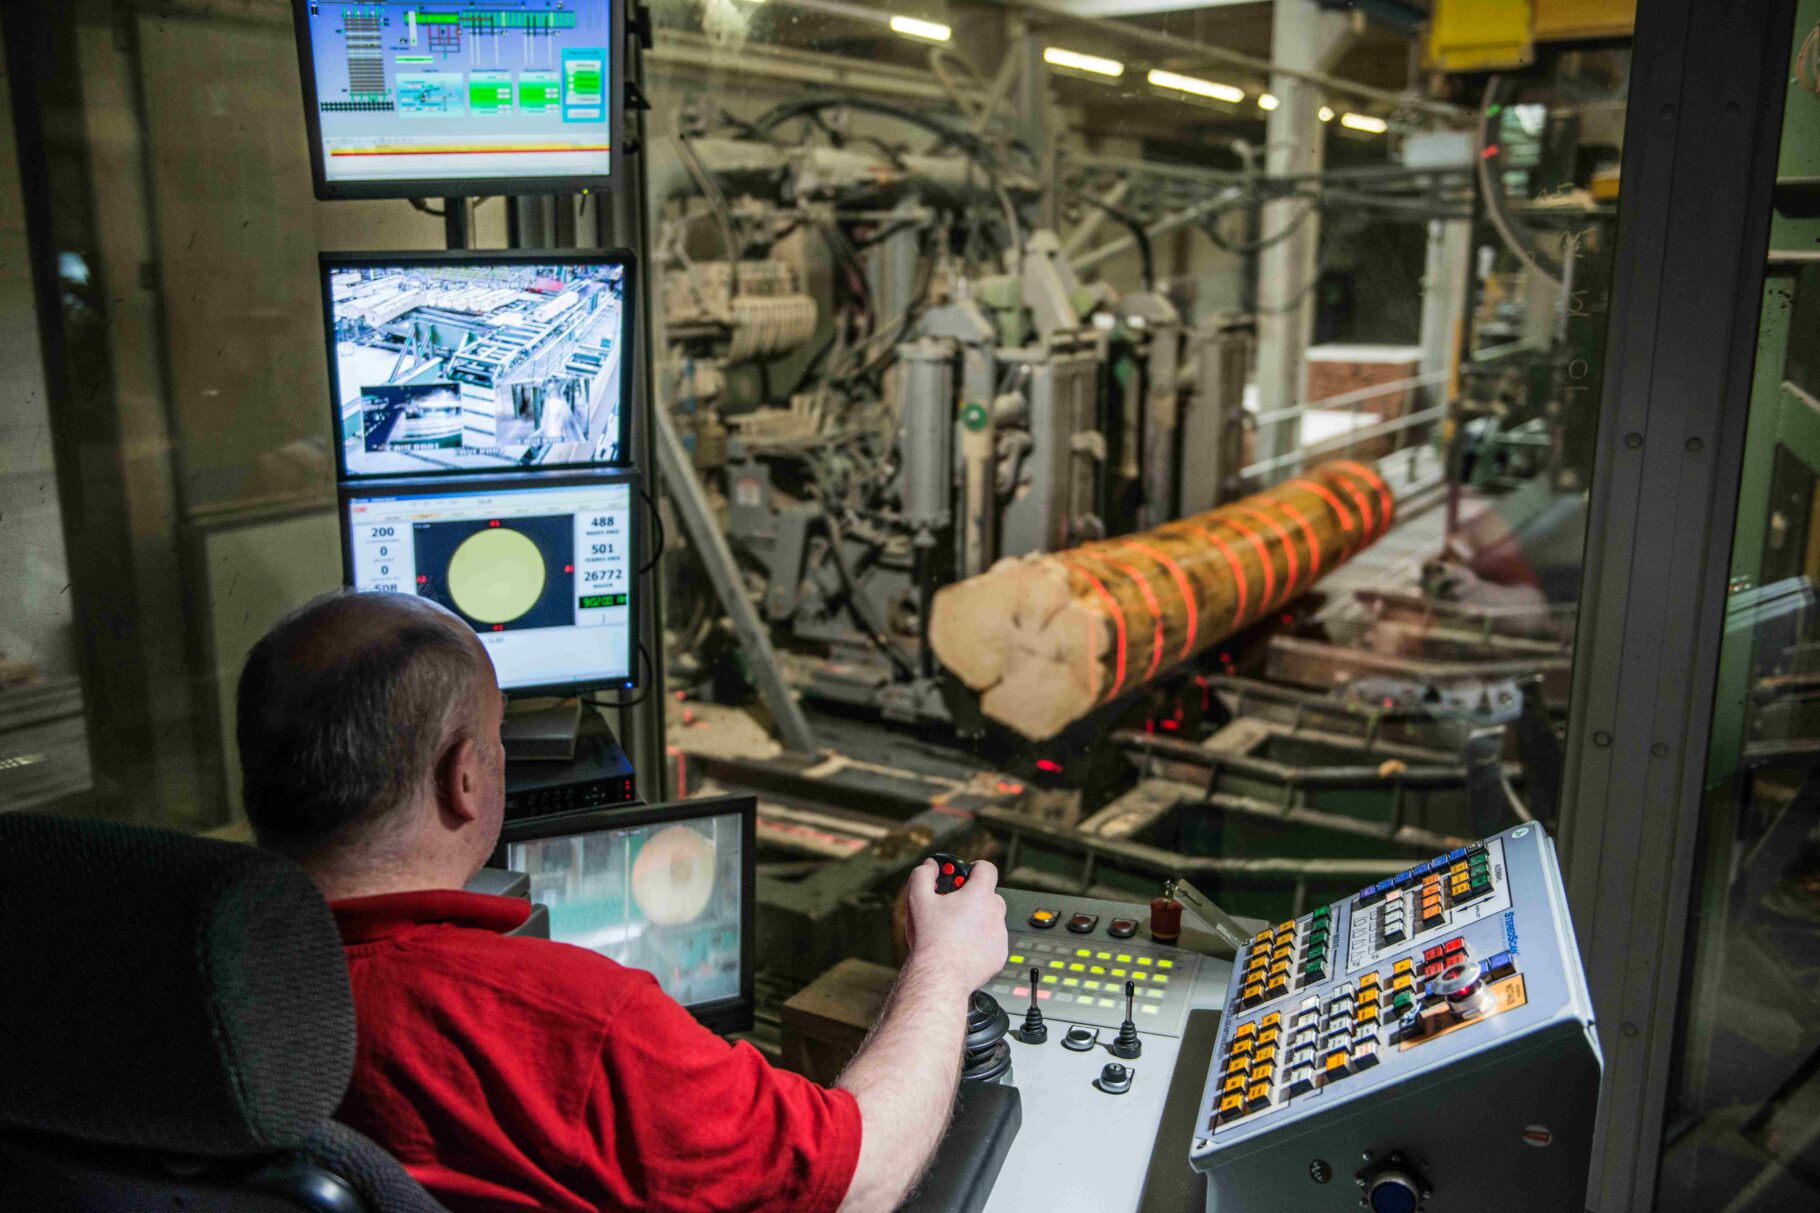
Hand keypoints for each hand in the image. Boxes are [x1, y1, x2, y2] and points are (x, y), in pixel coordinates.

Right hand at [903, 858, 1008, 993]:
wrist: (939, 976)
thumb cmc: (930, 940)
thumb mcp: (917, 899)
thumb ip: (923, 875)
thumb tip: (930, 866)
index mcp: (979, 895)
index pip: (987, 869)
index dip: (974, 868)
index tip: (964, 875)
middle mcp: (995, 913)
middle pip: (989, 895)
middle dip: (973, 897)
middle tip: (953, 906)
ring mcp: (999, 936)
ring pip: (991, 920)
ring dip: (978, 921)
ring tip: (955, 932)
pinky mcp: (999, 956)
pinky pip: (993, 942)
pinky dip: (981, 943)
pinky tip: (963, 949)